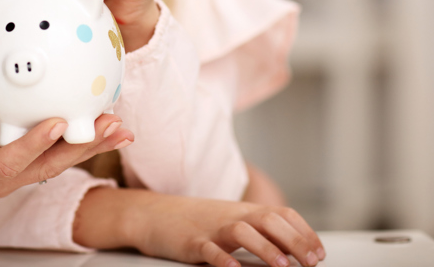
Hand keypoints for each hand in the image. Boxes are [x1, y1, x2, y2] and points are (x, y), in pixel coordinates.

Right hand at [0, 20, 133, 200]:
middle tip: (113, 125)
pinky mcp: (10, 170)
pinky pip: (46, 157)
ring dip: (86, 147)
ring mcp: (3, 180)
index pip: (7, 162)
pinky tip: (98, 126)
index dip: (35, 144)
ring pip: (51, 165)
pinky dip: (72, 142)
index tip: (60, 123)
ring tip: (120, 128)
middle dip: (81, 148)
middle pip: (44, 168)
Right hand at [74, 189, 324, 266]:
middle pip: (268, 219)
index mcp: (242, 210)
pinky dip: (224, 260)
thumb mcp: (227, 220)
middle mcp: (231, 216)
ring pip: (243, 231)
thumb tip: (289, 248)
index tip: (319, 252)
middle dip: (294, 240)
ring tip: (282, 266)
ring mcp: (211, 228)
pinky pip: (209, 250)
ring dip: (266, 249)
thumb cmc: (193, 221)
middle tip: (310, 262)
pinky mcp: (192, 242)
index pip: (281, 214)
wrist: (152, 214)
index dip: (304, 232)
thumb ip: (255, 229)